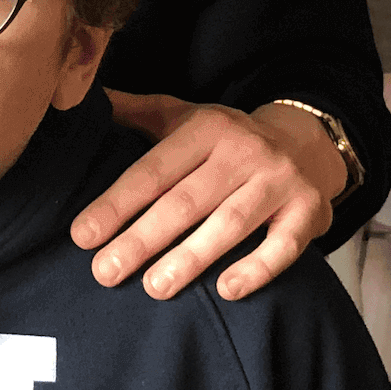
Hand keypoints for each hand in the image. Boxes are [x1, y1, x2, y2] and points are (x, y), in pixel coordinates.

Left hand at [72, 90, 345, 300]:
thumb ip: (136, 112)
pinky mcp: (309, 211)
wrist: (307, 142)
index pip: (154, 170)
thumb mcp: (184, 116)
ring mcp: (279, 181)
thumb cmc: (227, 139)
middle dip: (142, 238)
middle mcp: (243, 151)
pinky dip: (257, 268)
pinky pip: (284, 244)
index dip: (116, 203)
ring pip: (230, 223)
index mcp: (207, 128)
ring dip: (191, 258)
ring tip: (154, 287)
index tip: (82, 236)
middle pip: (186, 200)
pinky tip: (227, 290)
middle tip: (106, 272)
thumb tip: (81, 98)